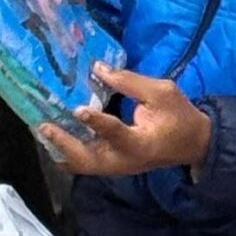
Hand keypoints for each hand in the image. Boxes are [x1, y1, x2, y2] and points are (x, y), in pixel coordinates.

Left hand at [41, 67, 212, 178]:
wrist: (193, 143)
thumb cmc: (180, 115)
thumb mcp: (162, 92)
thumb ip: (129, 81)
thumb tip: (97, 68)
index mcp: (141, 143)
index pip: (116, 133)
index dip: (97, 122)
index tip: (79, 109)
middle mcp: (125, 160)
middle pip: (88, 160)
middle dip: (64, 144)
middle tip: (44, 126)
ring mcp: (117, 166)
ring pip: (82, 165)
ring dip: (61, 149)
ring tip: (42, 130)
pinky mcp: (113, 165)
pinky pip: (85, 163)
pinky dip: (68, 152)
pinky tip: (54, 136)